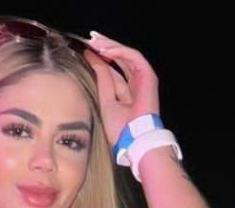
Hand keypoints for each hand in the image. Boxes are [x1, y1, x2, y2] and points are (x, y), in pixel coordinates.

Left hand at [84, 32, 160, 148]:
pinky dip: (119, 51)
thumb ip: (102, 79)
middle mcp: (136, 83)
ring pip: (126, 55)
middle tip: (90, 39)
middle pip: (120, 59)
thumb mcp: (106, 100)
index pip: (113, 70)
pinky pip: (133, 57)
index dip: (101, 58)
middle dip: (105, 47)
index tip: (86, 50)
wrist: (134, 140)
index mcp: (127, 92)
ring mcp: (143, 79)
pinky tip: (105, 50)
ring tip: (95, 42)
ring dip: (110, 46)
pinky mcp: (148, 76)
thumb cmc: (121, 129)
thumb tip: (92, 58)